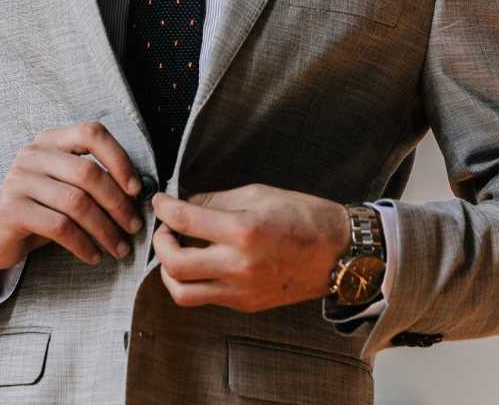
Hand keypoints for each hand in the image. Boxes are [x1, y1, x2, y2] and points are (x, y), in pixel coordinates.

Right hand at [0, 122, 144, 270]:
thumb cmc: (41, 207)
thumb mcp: (66, 185)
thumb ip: (94, 181)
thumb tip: (140, 194)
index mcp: (51, 139)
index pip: (92, 133)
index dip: (119, 159)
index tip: (136, 190)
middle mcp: (34, 153)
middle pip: (88, 172)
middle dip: (117, 203)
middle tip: (134, 227)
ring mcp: (19, 179)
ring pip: (76, 202)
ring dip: (104, 229)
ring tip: (119, 248)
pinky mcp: (12, 209)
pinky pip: (59, 227)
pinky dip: (83, 244)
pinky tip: (93, 256)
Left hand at [151, 184, 350, 312]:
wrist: (338, 252)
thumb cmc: (303, 216)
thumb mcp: (257, 194)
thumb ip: (216, 201)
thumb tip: (186, 203)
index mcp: (242, 230)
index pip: (185, 220)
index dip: (165, 208)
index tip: (161, 201)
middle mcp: (238, 265)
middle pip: (174, 264)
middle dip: (160, 243)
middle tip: (165, 228)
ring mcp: (241, 290)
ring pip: (183, 292)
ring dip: (170, 271)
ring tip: (176, 251)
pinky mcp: (246, 305)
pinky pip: (207, 298)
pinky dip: (194, 281)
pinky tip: (200, 262)